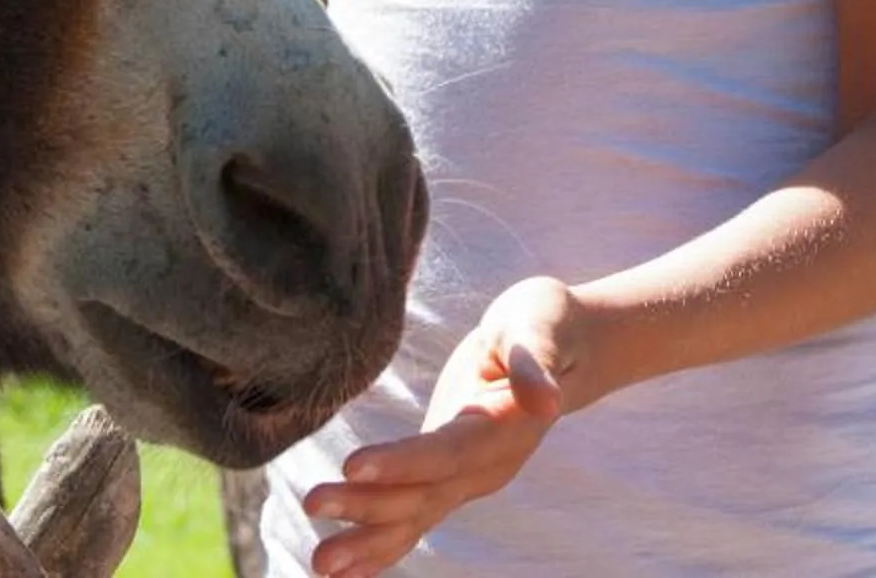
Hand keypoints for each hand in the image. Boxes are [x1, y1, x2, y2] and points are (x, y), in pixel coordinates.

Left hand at [300, 276, 577, 575]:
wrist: (563, 349)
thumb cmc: (543, 323)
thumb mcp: (540, 324)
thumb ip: (536, 360)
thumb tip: (546, 399)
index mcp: (502, 428)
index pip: (448, 452)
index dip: (402, 462)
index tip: (353, 466)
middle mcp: (486, 466)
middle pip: (422, 493)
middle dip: (367, 507)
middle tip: (312, 504)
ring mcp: (470, 479)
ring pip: (415, 517)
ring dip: (367, 543)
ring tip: (320, 563)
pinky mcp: (451, 478)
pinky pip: (414, 518)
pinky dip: (380, 547)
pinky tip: (343, 569)